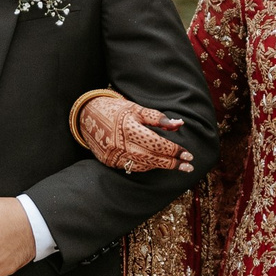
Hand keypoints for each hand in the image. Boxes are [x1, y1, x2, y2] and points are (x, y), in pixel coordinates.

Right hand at [79, 94, 193, 174]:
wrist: (86, 116)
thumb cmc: (116, 109)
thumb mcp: (136, 108)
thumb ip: (157, 118)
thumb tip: (178, 125)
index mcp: (129, 127)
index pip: (157, 143)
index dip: (174, 150)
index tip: (188, 155)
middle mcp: (122, 143)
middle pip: (152, 158)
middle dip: (172, 163)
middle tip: (189, 166)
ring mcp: (115, 155)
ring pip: (144, 166)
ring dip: (162, 167)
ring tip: (177, 166)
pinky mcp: (110, 162)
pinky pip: (133, 167)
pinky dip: (147, 166)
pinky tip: (157, 164)